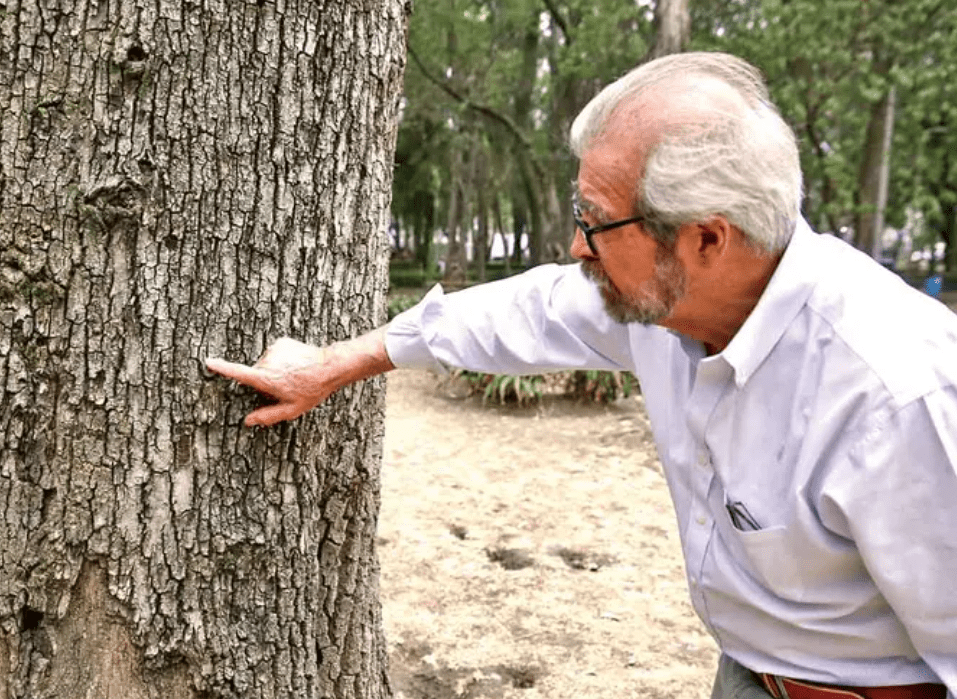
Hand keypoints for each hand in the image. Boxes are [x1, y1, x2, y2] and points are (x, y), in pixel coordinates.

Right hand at [206, 337, 331, 426]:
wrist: (329, 367)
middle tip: (286, 387)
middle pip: (256, 374)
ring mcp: (274, 350)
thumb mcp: (292, 410)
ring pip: (267, 363)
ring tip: (294, 375)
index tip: (209, 362)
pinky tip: (296, 365)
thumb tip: (248, 421)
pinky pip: (275, 354)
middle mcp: (267, 362)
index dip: (222, 368)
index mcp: (266, 379)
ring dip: (275, 370)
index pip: (239, 373)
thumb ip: (268, 416)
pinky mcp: (281, 341)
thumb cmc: (311, 390)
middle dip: (266, 381)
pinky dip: (282, 359)